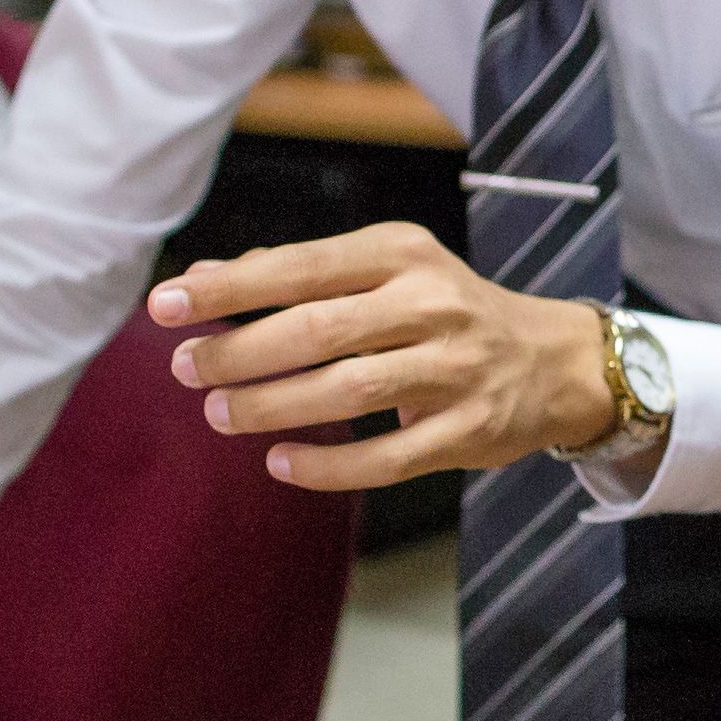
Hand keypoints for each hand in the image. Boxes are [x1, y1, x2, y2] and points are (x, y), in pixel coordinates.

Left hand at [148, 223, 617, 489]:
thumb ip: (297, 274)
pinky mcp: (467, 432)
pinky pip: (386, 459)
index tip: (165, 306)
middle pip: (318, 329)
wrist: (556, 362)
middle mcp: (431, 305)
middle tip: (187, 369)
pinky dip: (327, 466)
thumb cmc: (447, 311)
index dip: (229, 290)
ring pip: (348, 392)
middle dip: (241, 352)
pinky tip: (280, 463)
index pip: (300, 268)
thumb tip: (202, 280)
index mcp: (402, 255)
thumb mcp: (385, 271)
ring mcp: (454, 370)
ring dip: (273, 406)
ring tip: (221, 414)